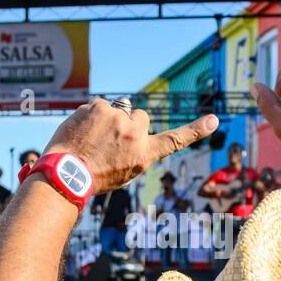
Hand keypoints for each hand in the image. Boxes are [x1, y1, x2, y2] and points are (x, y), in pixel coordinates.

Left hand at [43, 98, 217, 193]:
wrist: (66, 173)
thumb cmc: (95, 176)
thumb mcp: (124, 170)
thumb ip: (134, 146)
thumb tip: (132, 119)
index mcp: (144, 154)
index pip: (175, 140)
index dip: (196, 130)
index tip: (214, 121)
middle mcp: (135, 134)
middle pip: (140, 116)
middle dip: (127, 123)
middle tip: (109, 141)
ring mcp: (117, 118)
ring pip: (118, 108)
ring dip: (108, 117)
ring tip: (92, 138)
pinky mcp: (98, 107)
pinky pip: (98, 104)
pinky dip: (90, 114)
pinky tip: (82, 131)